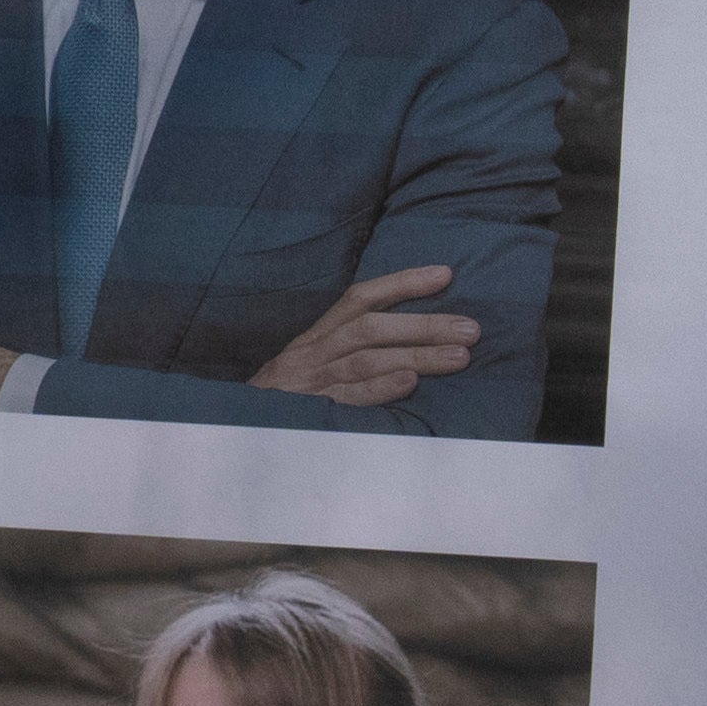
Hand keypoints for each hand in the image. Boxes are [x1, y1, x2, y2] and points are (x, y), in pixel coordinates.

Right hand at [247, 266, 480, 408]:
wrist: (236, 430)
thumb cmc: (287, 396)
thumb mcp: (312, 362)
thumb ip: (349, 348)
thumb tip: (412, 337)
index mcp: (317, 335)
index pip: (360, 298)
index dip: (402, 283)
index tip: (445, 275)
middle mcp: (314, 352)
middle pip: (371, 328)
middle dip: (424, 326)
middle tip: (471, 329)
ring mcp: (312, 381)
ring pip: (366, 359)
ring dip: (417, 355)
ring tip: (460, 356)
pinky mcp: (312, 411)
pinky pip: (348, 397)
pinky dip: (380, 388)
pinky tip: (410, 384)